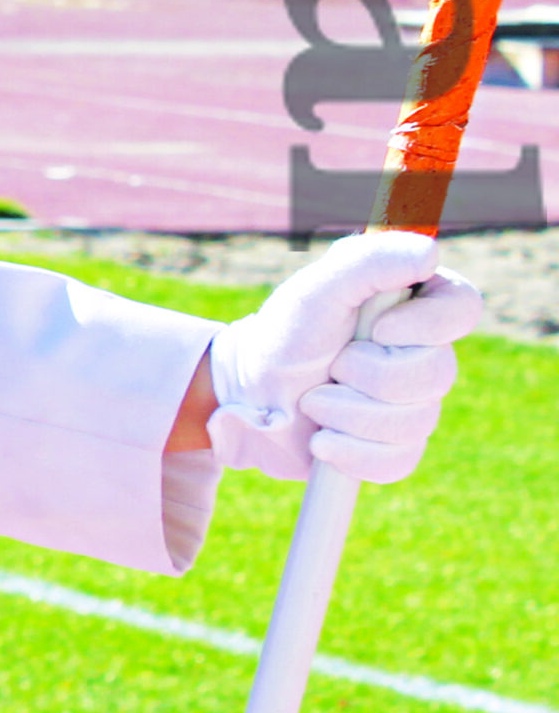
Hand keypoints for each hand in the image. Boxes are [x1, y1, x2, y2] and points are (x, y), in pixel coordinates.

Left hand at [207, 229, 479, 483]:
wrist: (249, 396)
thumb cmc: (284, 335)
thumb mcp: (315, 290)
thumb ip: (366, 263)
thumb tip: (428, 251)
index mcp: (413, 305)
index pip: (463, 306)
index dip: (428, 325)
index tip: (379, 329)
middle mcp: (425, 353)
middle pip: (437, 372)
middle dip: (367, 374)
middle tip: (330, 365)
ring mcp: (416, 404)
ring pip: (414, 421)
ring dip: (346, 412)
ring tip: (313, 399)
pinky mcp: (396, 448)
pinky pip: (395, 460)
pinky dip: (348, 451)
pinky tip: (321, 439)